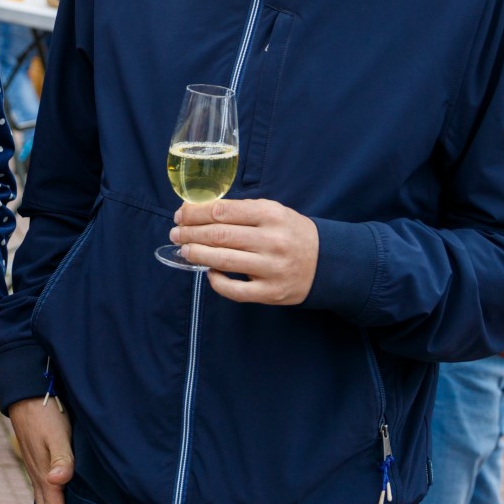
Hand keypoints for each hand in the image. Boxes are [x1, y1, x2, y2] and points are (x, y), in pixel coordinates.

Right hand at [9, 395, 73, 503]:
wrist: (25, 391)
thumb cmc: (45, 413)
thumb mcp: (58, 434)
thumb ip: (61, 459)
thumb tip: (58, 482)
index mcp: (45, 476)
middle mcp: (38, 476)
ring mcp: (36, 467)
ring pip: (46, 496)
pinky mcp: (37, 458)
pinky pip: (46, 483)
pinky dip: (55, 493)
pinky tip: (65, 492)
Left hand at [172, 197, 319, 304]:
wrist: (328, 262)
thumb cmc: (291, 233)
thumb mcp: (273, 212)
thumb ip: (241, 211)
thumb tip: (200, 211)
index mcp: (270, 215)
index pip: (222, 211)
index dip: (194, 213)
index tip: (180, 214)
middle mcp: (272, 241)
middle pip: (219, 235)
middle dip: (190, 233)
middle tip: (175, 233)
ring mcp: (272, 268)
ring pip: (223, 261)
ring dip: (197, 255)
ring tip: (184, 250)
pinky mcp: (271, 292)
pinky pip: (235, 290)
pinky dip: (216, 281)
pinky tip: (209, 272)